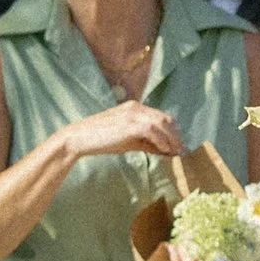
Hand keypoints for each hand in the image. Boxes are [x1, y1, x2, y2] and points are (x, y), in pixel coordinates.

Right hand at [52, 102, 181, 164]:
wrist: (78, 138)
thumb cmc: (100, 140)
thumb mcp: (126, 140)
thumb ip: (145, 143)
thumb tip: (165, 150)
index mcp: (134, 108)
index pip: (161, 116)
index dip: (172, 131)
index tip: (177, 145)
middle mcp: (136, 107)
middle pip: (165, 118)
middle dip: (176, 135)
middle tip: (181, 150)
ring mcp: (133, 114)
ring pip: (162, 124)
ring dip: (171, 139)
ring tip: (175, 153)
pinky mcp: (129, 124)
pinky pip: (153, 131)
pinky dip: (162, 141)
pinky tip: (165, 151)